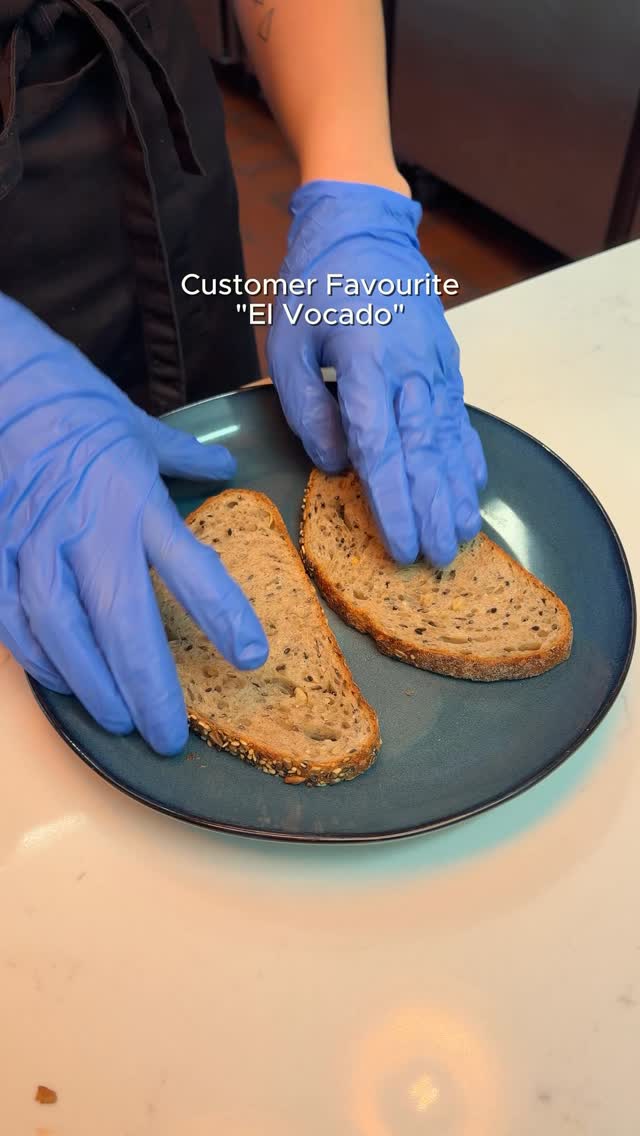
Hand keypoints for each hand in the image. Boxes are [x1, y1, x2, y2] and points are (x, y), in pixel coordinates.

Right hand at [0, 296, 267, 754]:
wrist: (2, 382)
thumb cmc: (75, 405)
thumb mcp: (140, 428)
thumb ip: (184, 460)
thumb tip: (224, 470)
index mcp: (135, 497)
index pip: (189, 565)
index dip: (222, 615)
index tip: (251, 656)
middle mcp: (88, 526)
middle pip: (121, 619)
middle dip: (147, 685)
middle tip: (169, 734)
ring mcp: (35, 541)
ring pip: (62, 630)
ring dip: (91, 684)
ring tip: (119, 720)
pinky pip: (12, 617)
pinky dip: (37, 657)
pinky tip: (60, 683)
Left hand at [268, 180, 486, 565]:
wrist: (361, 227)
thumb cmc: (316, 286)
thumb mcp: (288, 342)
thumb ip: (307, 408)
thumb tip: (337, 463)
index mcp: (365, 363)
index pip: (380, 446)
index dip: (391, 501)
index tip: (398, 543)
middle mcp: (409, 368)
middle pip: (424, 452)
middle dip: (432, 509)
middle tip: (438, 559)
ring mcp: (434, 365)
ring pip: (449, 438)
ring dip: (457, 490)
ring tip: (463, 535)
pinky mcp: (446, 362)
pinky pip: (460, 417)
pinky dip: (468, 454)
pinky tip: (474, 486)